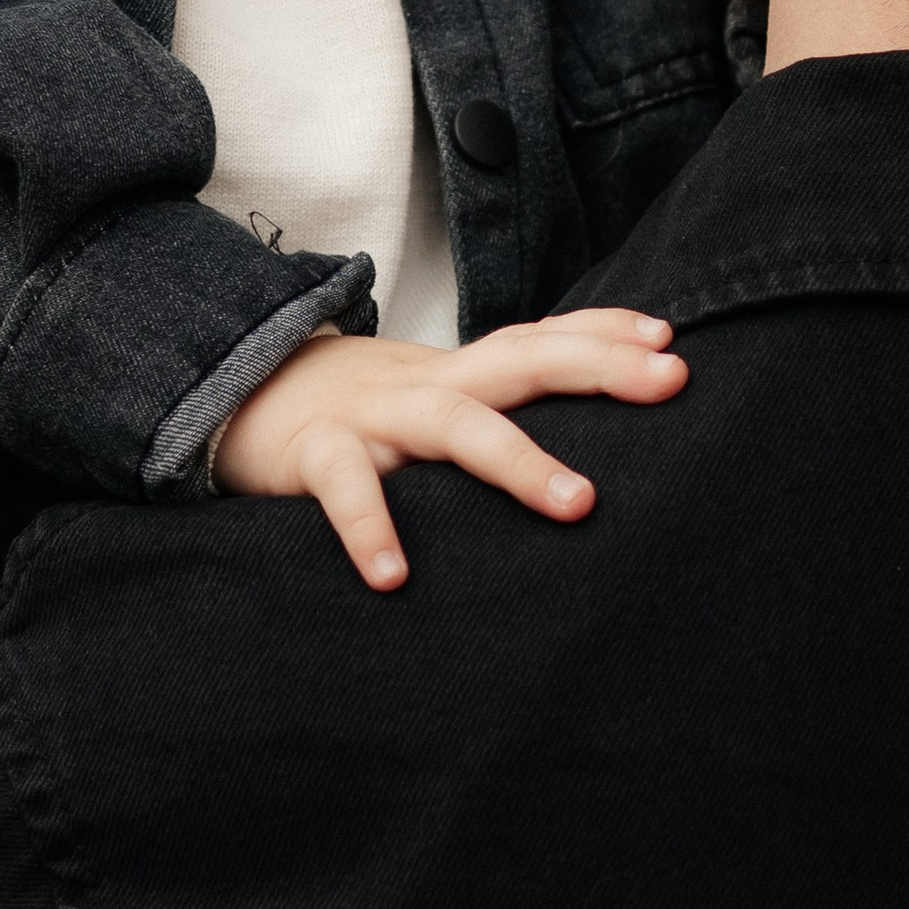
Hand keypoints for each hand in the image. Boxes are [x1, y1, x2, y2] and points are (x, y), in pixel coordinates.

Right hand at [211, 310, 685, 590]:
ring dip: (516, 458)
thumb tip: (585, 439)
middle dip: (598, 366)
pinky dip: (369, 528)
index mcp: (458, 374)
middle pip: (520, 359)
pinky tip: (394, 576)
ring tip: (578, 503)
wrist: (237, 398)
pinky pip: (346, 487)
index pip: (540, 337)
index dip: (604, 332)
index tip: (671, 339)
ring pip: (452, 422)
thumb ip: (493, 408)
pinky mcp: (315, 453)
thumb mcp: (431, 399)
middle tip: (670, 381)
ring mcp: (373, 415)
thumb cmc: (359, 416)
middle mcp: (426, 383)